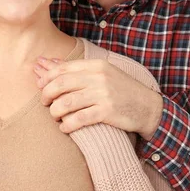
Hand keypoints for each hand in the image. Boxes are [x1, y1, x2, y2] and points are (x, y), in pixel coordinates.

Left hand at [34, 57, 162, 137]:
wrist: (148, 107)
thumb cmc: (122, 90)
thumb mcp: (101, 73)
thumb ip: (75, 69)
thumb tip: (47, 62)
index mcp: (96, 65)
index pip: (63, 68)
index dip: (46, 77)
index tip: (40, 86)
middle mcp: (98, 77)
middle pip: (61, 84)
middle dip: (47, 94)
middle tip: (45, 103)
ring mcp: (103, 94)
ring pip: (66, 102)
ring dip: (55, 112)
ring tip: (55, 117)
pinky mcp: (107, 112)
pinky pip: (79, 119)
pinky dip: (67, 125)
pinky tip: (65, 128)